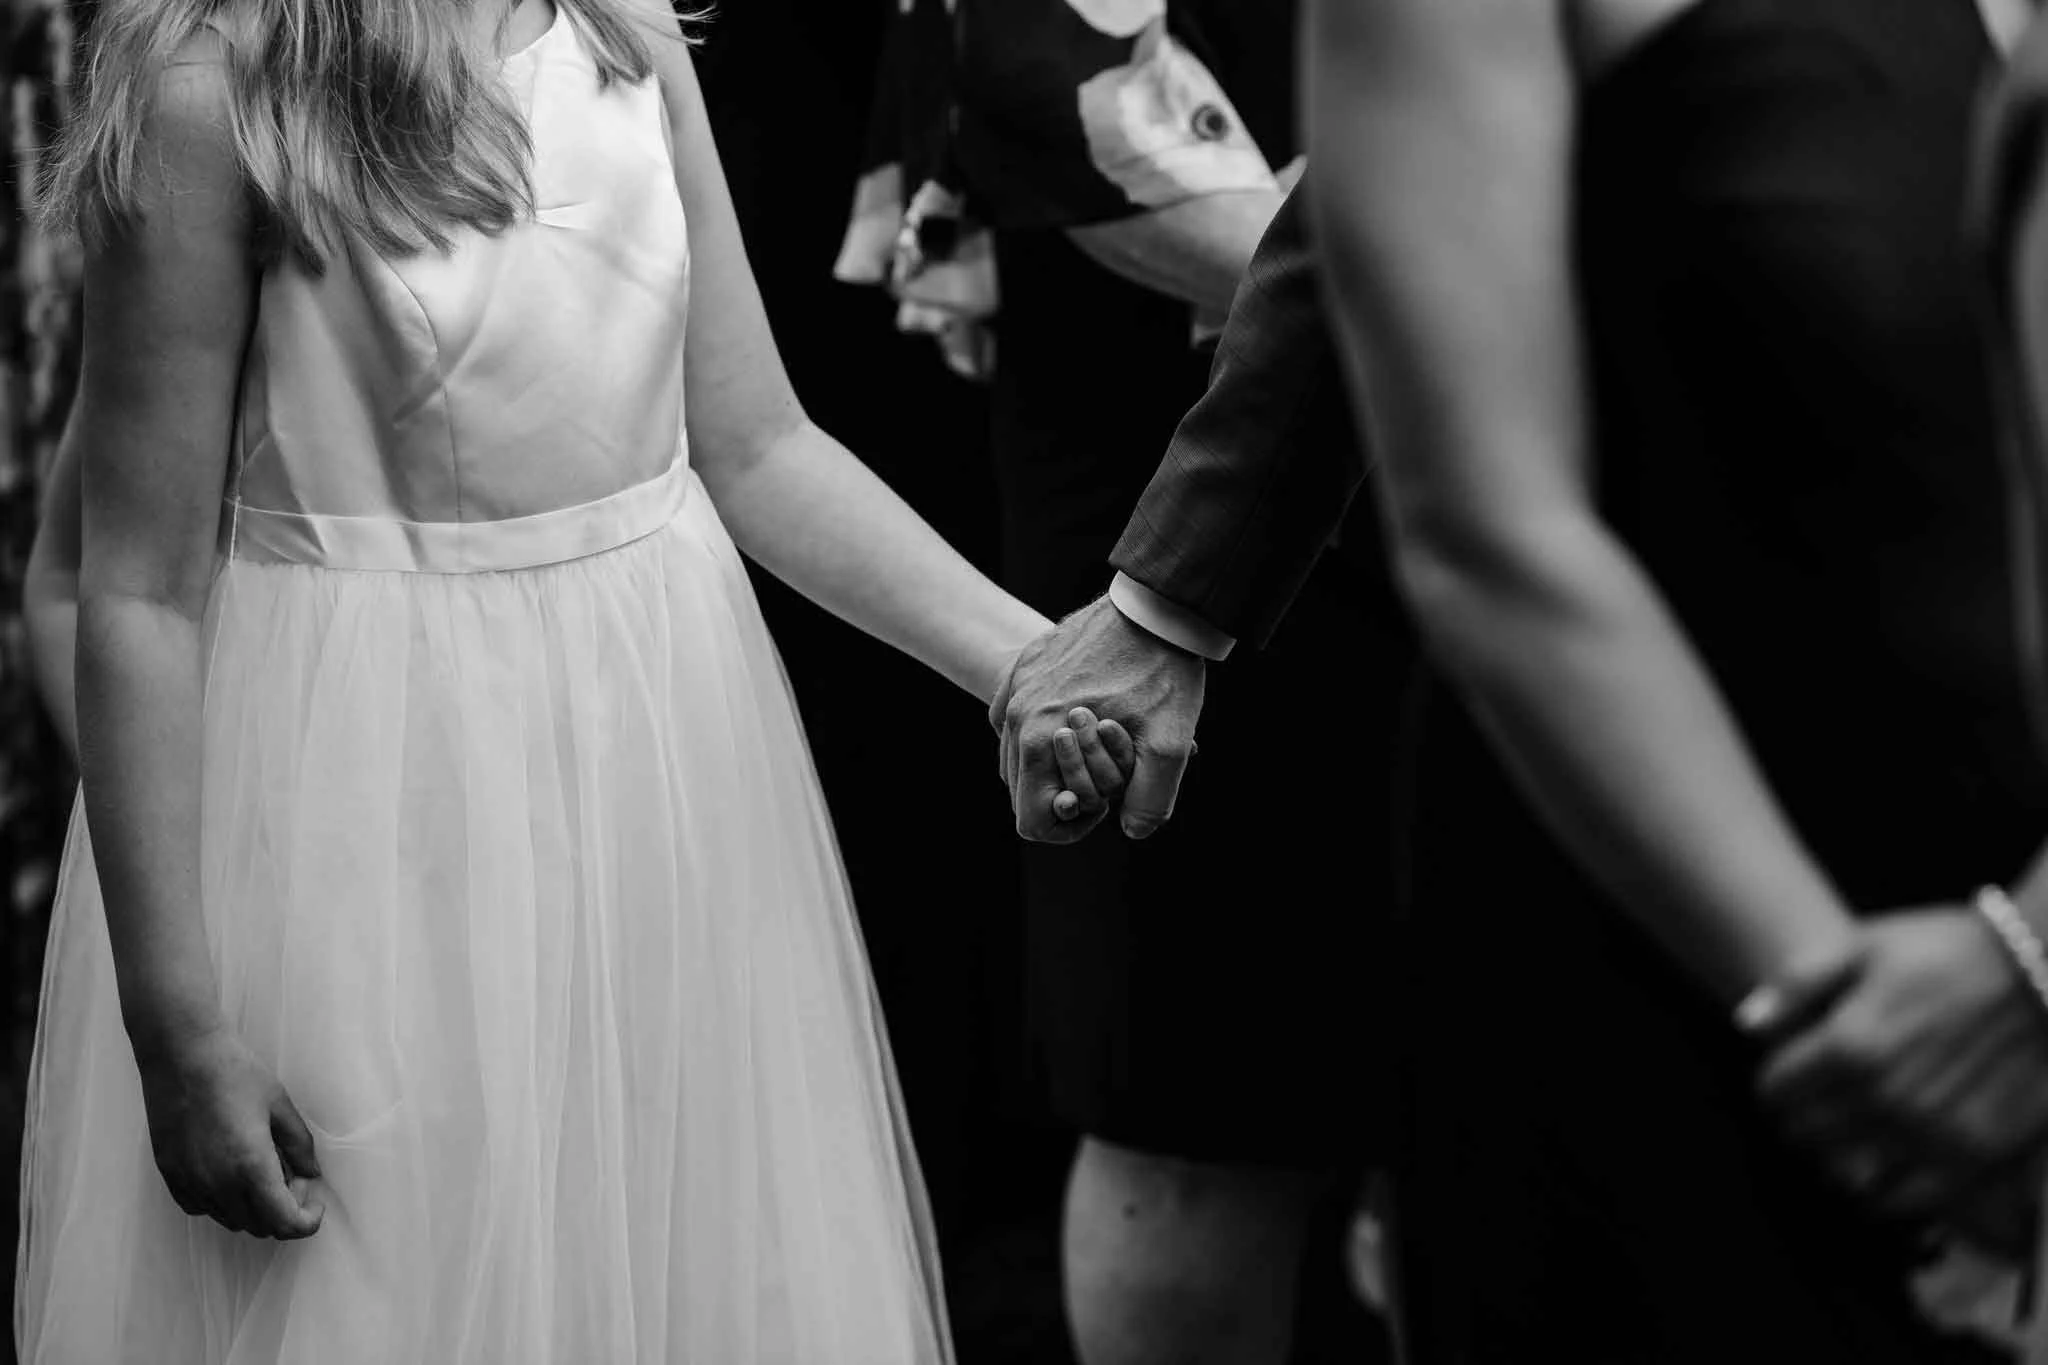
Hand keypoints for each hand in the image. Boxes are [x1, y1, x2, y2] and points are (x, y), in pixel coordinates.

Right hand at [133, 1018, 324, 1239]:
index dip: (307, 1221)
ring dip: (254, 1208)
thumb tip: (312, 1174)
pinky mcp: (169, 1174)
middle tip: (293, 1177)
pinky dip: (223, 1202)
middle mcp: (217, 1184)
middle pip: (259, 1226)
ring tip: (264, 1171)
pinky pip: (200, 1207)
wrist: (181, 1053)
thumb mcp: (279, 1104)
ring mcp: (190, 1182)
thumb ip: (299, 1145)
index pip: (284, 1223)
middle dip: (284, 1211)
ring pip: (229, 1220)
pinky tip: (231, 1172)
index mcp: (251, 1167)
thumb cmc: (236, 1072)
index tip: (316, 1201)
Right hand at [992, 594, 1205, 842]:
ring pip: (1016, 754)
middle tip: (1110, 770)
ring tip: (1100, 740)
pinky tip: (1078, 717)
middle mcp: (1016, 714)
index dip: (1071, 825)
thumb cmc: (1163, 673)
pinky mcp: (1026, 663)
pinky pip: (1012, 716)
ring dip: (1053, 761)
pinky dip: (1039, 728)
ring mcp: (1016, 685)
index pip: (1030, 821)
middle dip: (1063, 791)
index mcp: (1040, 739)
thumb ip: (1149, 801)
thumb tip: (1131, 830)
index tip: (1105, 801)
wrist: (1158, 605)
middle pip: (1021, 790)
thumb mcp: (1169, 746)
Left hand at [1753, 908, 2047, 1226]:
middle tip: (1815, 1101)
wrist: (2044, 970)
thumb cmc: (1947, 950)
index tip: (1786, 1072)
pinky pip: (1908, 1199)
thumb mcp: (1863, 945)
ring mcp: (1930, 1133)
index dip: (1772, 1081)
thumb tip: (1746, 1024)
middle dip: (1799, 1117)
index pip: (1774, 1091)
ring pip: (1847, 1171)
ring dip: (1837, 1155)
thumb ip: (1796, 985)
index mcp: (1848, 1046)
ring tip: (1847, 1132)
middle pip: (1804, 1134)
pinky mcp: (1974, 1156)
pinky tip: (1883, 1167)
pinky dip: (1885, 1190)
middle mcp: (1883, 1099)